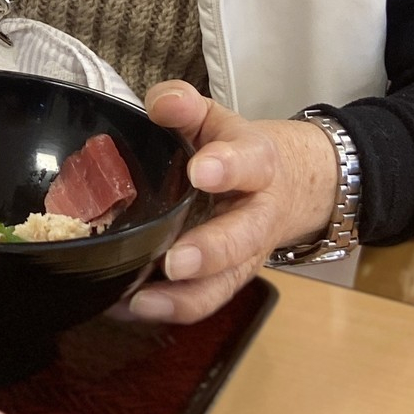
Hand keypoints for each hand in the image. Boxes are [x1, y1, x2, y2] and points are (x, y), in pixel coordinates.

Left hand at [117, 80, 339, 323]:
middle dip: (211, 251)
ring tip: (142, 302)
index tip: (201, 169)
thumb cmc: (234, 149)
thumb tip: (161, 104)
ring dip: (185, 297)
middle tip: (176, 261)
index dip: (227, 166)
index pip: (249, 162)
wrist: (287, 186)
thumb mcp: (214, 118)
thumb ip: (184, 105)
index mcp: (257, 164)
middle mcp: (257, 215)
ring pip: (225, 283)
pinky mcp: (228, 279)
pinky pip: (204, 301)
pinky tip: (126, 309)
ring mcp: (245, 254)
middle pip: (242, 238)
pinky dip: (168, 309)